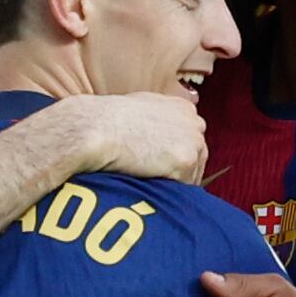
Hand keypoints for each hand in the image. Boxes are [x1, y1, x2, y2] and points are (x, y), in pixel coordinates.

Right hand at [60, 91, 205, 183]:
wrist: (98, 128)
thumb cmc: (110, 119)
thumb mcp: (142, 107)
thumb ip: (160, 118)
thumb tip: (161, 136)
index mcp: (184, 109)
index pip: (191, 139)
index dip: (175, 154)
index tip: (160, 164)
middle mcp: (194, 123)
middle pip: (198, 157)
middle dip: (180, 170)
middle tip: (155, 177)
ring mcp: (192, 142)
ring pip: (192, 174)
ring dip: (174, 181)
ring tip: (148, 178)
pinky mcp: (185, 161)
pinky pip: (183, 187)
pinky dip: (167, 189)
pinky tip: (149, 182)